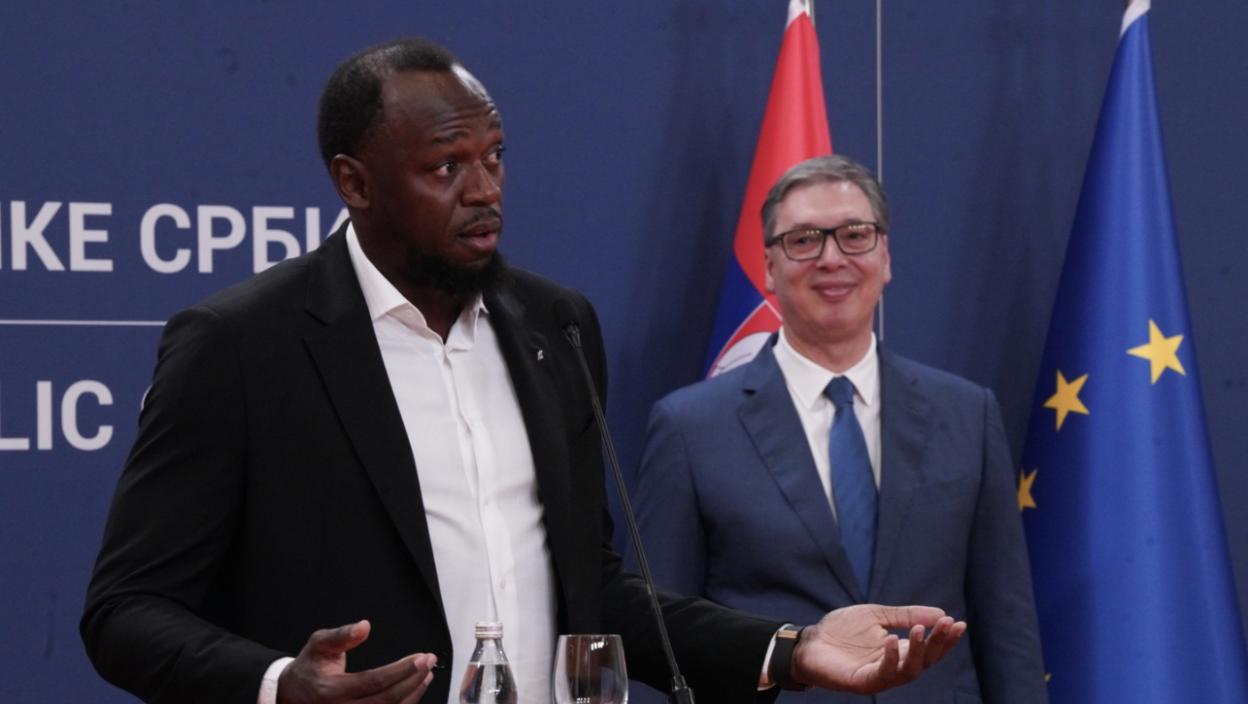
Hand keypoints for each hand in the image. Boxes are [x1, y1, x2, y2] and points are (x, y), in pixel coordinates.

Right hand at [277, 620, 437, 703]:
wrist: (292, 694)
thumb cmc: (309, 667)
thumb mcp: (318, 644)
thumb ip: (341, 635)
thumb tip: (364, 626)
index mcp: (330, 690)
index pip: (373, 682)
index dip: (400, 671)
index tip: (421, 657)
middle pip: (386, 701)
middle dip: (413, 680)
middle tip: (429, 661)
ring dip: (413, 693)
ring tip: (426, 673)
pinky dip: (405, 702)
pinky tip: (415, 687)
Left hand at [791, 604, 965, 693]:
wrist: (809, 640)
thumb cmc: (841, 630)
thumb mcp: (877, 615)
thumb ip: (906, 615)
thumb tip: (941, 613)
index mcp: (899, 651)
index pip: (929, 649)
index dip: (945, 639)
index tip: (958, 623)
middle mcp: (894, 666)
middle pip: (925, 661)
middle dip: (938, 643)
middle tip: (947, 625)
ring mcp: (879, 676)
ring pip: (909, 671)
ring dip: (918, 651)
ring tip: (921, 630)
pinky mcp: (862, 682)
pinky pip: (883, 674)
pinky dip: (890, 658)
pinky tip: (893, 640)